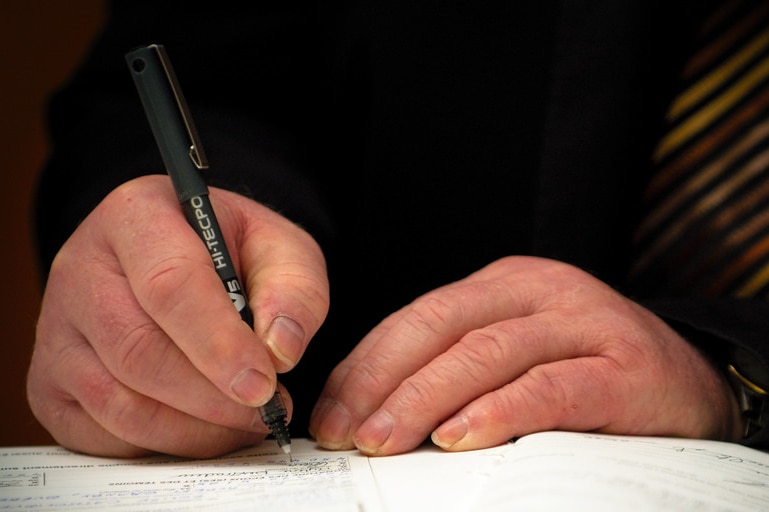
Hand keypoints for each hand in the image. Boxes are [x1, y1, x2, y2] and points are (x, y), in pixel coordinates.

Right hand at [28, 175, 328, 456]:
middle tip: (266, 409)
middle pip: (138, 351)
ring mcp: (57, 329)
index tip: (263, 383)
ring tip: (245, 421)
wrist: (186, 256)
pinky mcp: (51, 381)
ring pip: (117, 401)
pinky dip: (160, 444)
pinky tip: (204, 429)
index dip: (218, 344)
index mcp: (136, 217)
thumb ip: (294, 291)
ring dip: (192, 428)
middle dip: (211, 397)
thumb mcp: (279, 247)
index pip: (169, 285)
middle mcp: (81, 269)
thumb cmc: (232, 250)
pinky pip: (99, 433)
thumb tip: (281, 352)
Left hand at [309, 256, 741, 454]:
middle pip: (441, 330)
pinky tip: (460, 437)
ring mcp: (584, 323)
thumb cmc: (588, 372)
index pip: (418, 317)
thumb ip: (457, 366)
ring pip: (486, 355)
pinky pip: (549, 388)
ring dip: (425, 399)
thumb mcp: (516, 352)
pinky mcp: (622, 368)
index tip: (330, 412)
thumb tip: (376, 410)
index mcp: (504, 285)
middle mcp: (540, 291)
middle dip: (383, 383)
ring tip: (383, 441)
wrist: (691, 381)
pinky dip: (498, 412)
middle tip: (343, 432)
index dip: (366, 365)